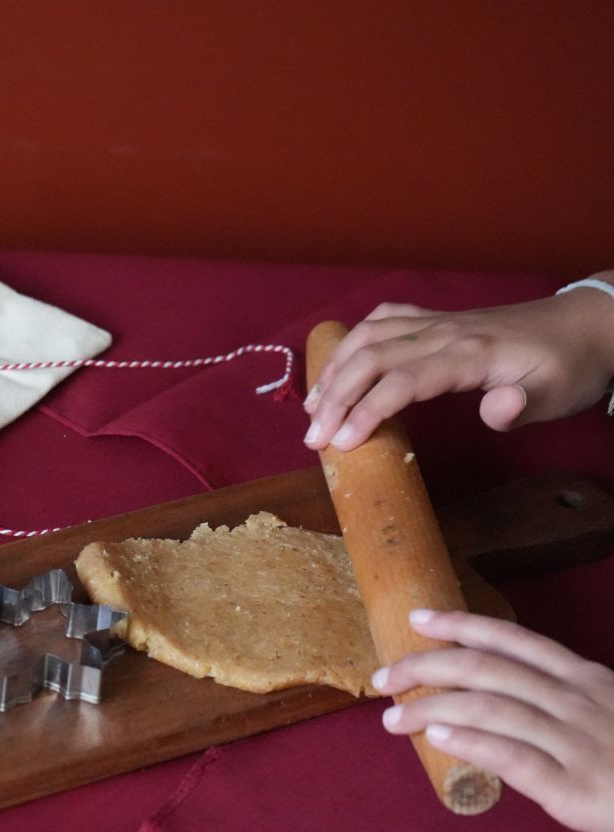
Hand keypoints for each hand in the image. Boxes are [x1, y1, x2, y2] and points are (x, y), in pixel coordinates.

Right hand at [303, 285, 613, 450]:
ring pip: (369, 335)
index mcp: (470, 354)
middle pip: (371, 357)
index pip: (402, 381)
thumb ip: (520, 406)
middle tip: (312, 439)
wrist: (587, 323)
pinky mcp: (436, 319)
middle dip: (334, 397)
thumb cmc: (569, 366)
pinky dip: (353, 340)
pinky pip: (384, 319)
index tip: (341, 444)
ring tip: (312, 407)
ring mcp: (437, 321)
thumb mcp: (558, 394)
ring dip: (334, 370)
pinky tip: (341, 363)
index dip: (365, 411)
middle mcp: (445, 332)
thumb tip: (491, 410)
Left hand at [373, 609, 613, 831]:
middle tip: (384, 679)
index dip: (461, 624)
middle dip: (426, 667)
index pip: (513, 638)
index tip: (417, 617)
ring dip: (431, 709)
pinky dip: (470, 743)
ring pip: (488, 709)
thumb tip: (495, 695)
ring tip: (392, 718)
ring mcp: (576, 742)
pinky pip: (513, 757)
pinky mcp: (575, 788)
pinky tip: (436, 739)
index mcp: (584, 679)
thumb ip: (558, 699)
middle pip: (486, 669)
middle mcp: (577, 701)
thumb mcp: (607, 713)